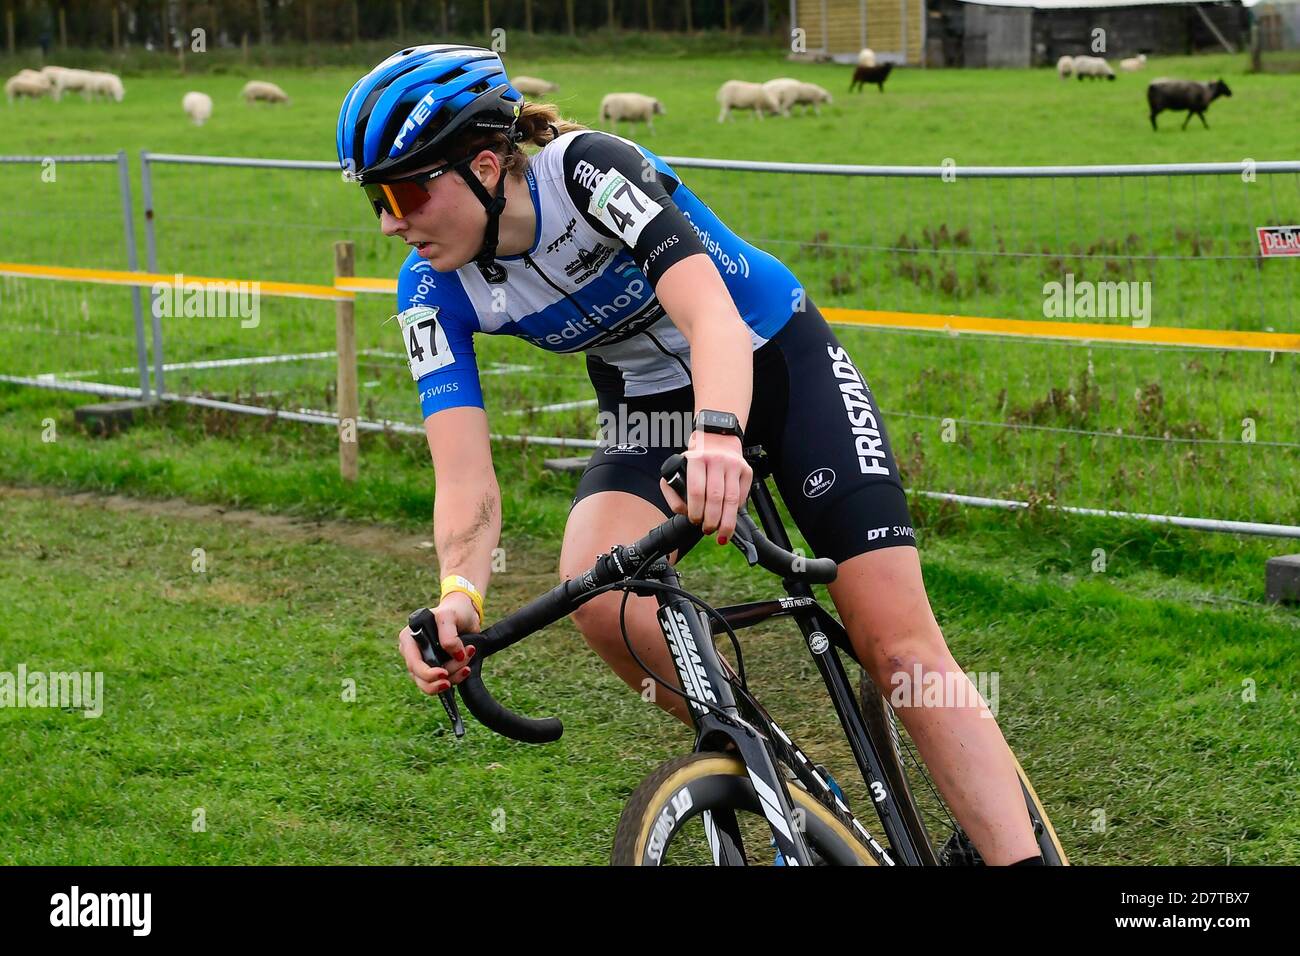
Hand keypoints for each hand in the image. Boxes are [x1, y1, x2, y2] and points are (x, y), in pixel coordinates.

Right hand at [397, 592, 479, 694]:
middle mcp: (413, 652)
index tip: (444, 673)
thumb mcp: (449, 616)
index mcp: (409, 638)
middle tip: (464, 666)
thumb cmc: (454, 611)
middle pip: (421, 677)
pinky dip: (455, 678)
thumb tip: (455, 655)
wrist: (466, 615)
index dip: (427, 673)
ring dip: (453, 676)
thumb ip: (448, 634)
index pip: (413, 663)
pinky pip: (441, 682)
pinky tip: (465, 669)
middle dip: (445, 675)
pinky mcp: (435, 668)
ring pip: (432, 683)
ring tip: (467, 662)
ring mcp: (423, 662)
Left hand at [659, 430, 752, 544]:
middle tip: (707, 530)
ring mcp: (734, 465)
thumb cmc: (696, 459)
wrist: (718, 438)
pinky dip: (736, 510)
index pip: (697, 490)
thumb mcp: (677, 468)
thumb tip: (684, 512)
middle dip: (712, 520)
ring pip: (732, 500)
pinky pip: (742, 496)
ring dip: (727, 521)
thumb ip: (673, 492)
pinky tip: (729, 515)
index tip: (694, 521)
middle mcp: (717, 460)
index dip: (696, 511)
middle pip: (716, 498)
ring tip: (721, 533)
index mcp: (697, 459)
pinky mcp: (747, 470)